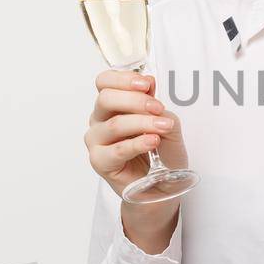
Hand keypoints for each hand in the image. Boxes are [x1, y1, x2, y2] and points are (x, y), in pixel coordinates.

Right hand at [84, 69, 189, 199]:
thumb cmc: (161, 153)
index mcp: (111, 105)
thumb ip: (155, 104)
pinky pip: (117, 150)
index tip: (146, 84)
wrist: (163, 185)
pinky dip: (137, 144)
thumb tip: (148, 82)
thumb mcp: (166, 122)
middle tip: (158, 108)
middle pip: (106, 99)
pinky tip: (152, 141)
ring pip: (114, 124)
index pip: (105, 82)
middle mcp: (99, 120)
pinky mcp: (100, 162)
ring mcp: (97, 142)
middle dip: (135, 100)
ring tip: (163, 128)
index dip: (124, 79)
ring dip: (142, 123)